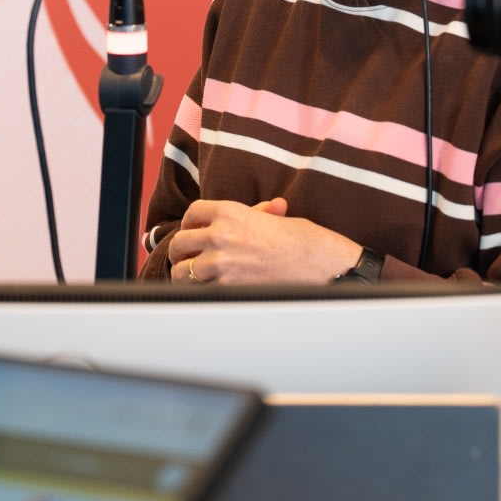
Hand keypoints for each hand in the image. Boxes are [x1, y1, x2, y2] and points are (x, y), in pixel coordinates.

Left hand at [168, 198, 362, 284]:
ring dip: (185, 275)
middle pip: (180, 242)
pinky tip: (207, 290)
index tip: (191, 231)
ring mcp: (221, 262)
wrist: (319, 263)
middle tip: (184, 258)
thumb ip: (258, 214)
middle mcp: (220, 234)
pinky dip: (200, 292)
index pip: (192, 213)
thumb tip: (262, 208)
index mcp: (231, 211)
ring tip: (191, 278)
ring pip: (182, 271)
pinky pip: (199, 291)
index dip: (189, 223)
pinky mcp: (228, 287)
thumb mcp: (277, 218)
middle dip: (180, 252)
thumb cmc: (304, 240)